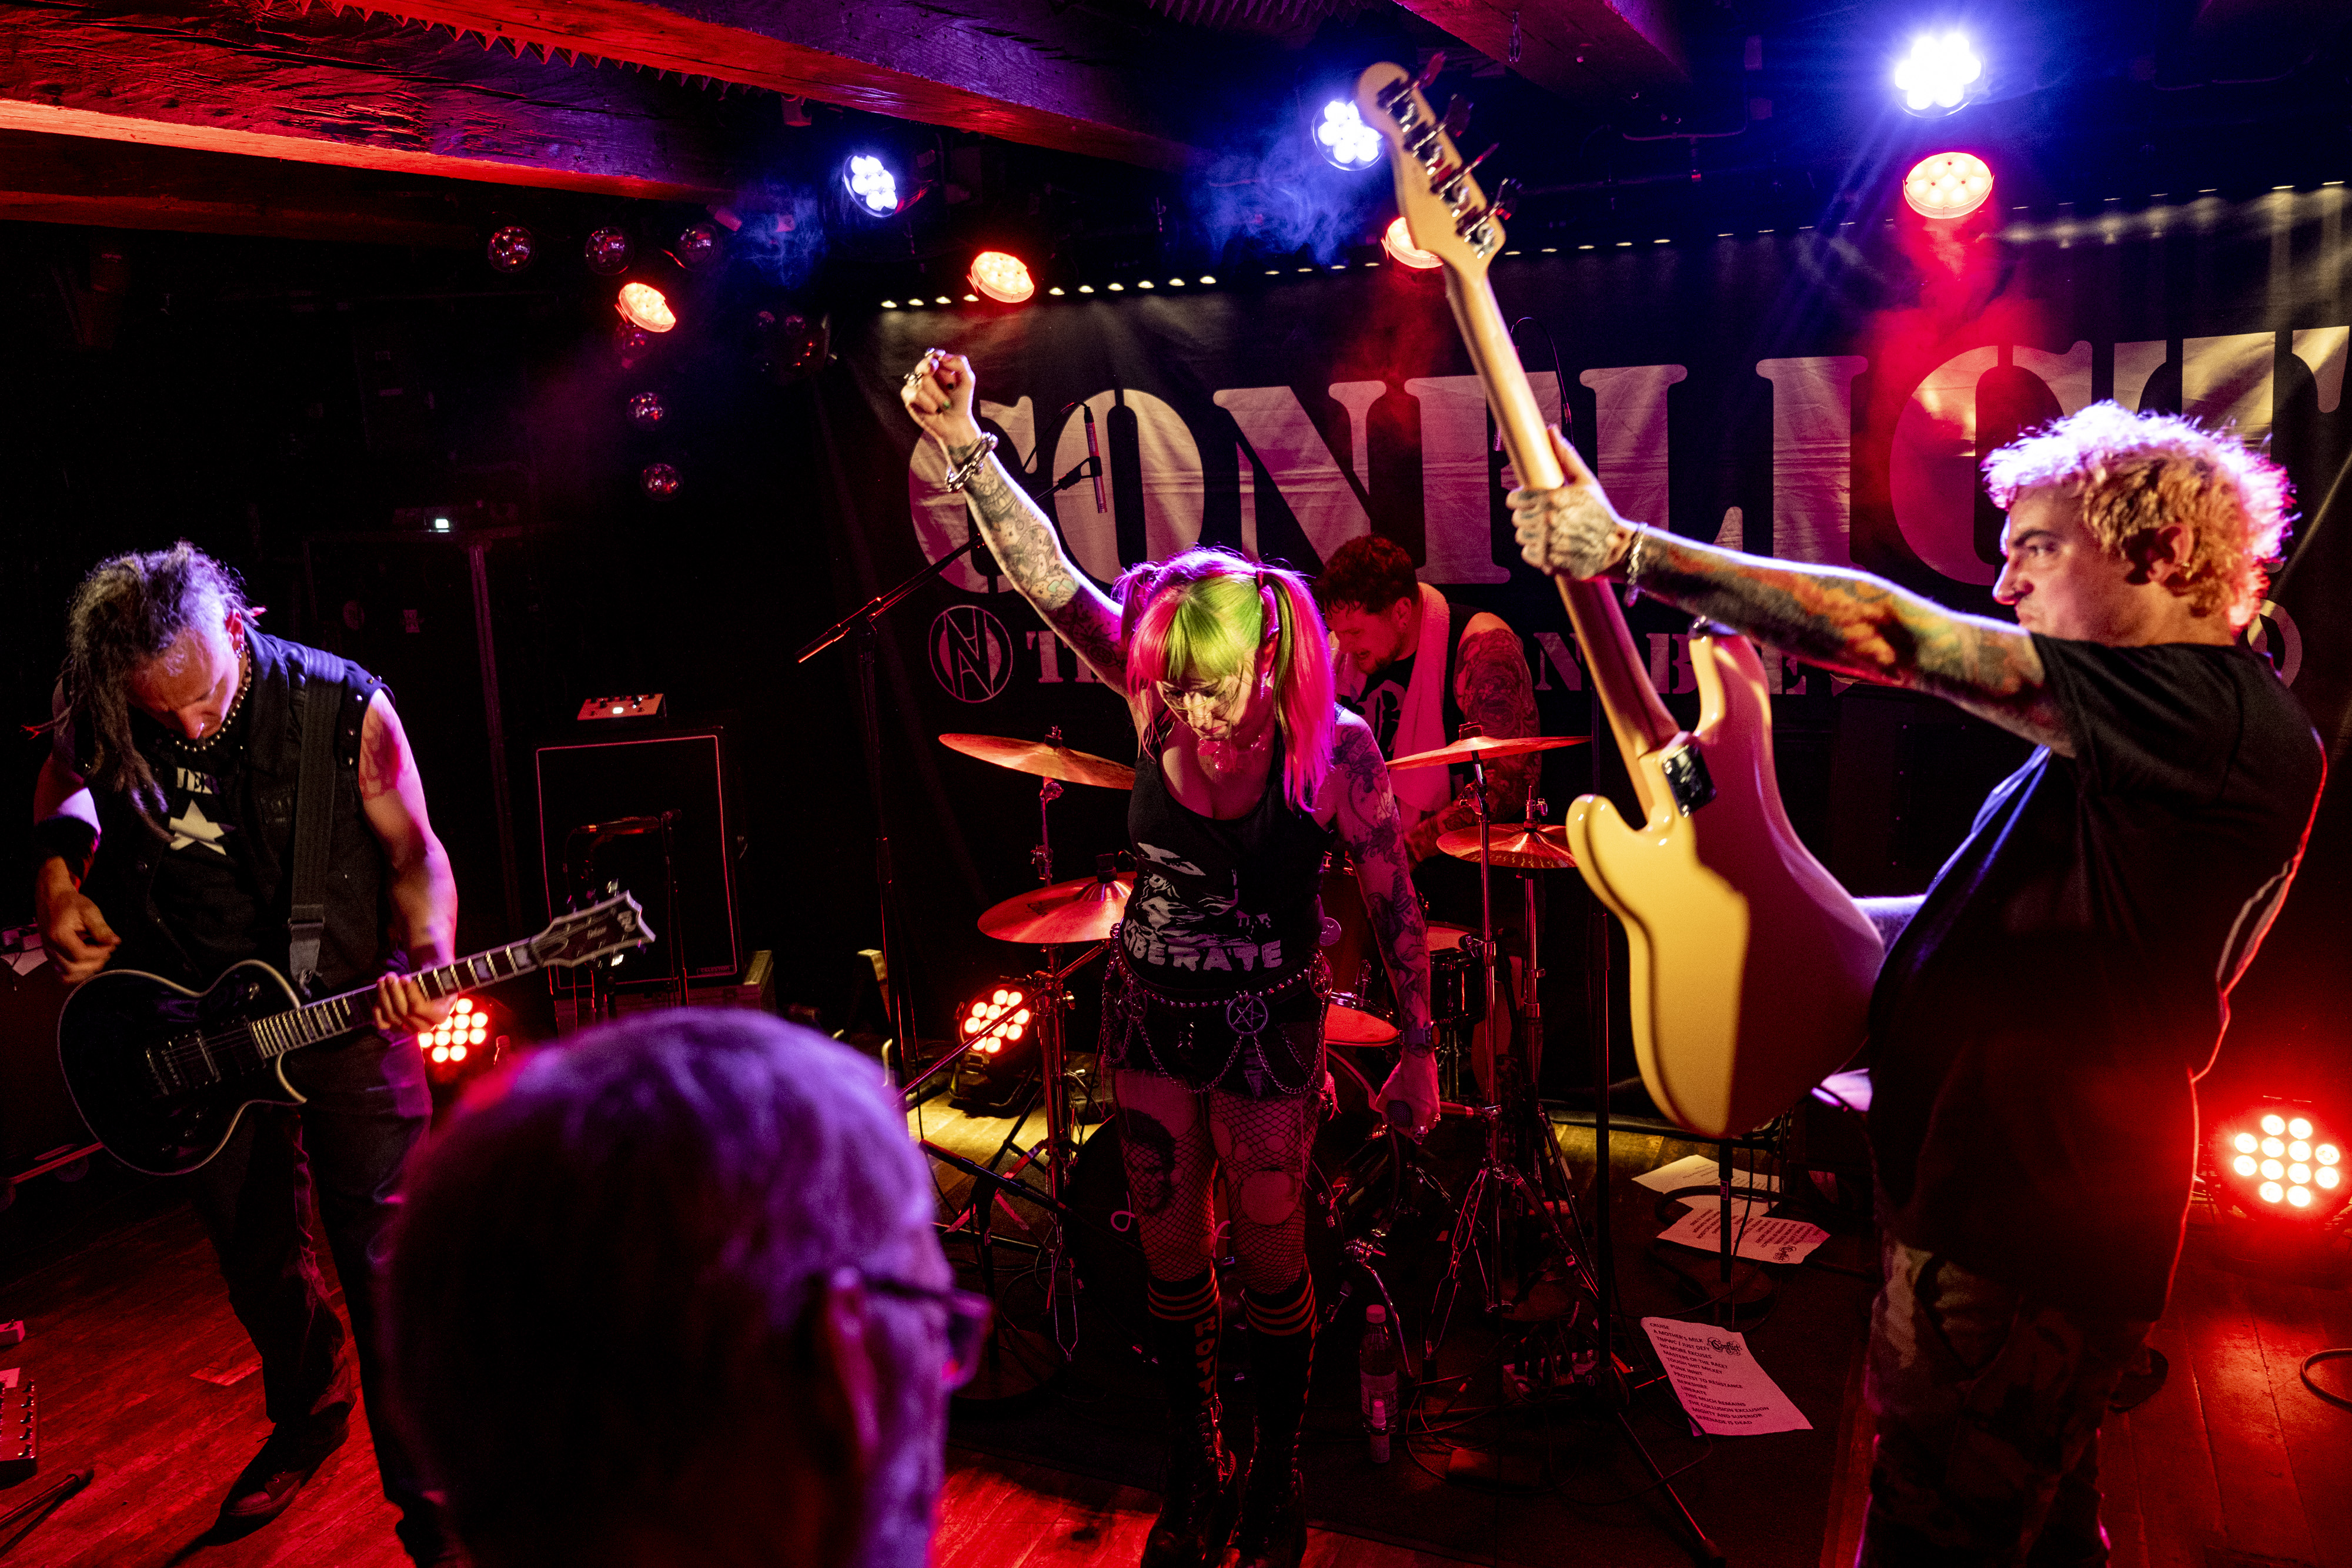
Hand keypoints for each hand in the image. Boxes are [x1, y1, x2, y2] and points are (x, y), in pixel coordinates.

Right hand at [34, 866, 117, 983]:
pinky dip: (76, 974)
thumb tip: (115, 942)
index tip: (111, 945)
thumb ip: (101, 928)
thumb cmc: (71, 903)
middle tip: (106, 951)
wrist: (52, 898)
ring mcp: (48, 954)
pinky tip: (88, 962)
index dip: (99, 954)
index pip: (80, 955)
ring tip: (98, 956)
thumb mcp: (89, 911)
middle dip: (95, 963)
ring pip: (66, 975)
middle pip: (73, 968)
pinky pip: (62, 974)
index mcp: (58, 936)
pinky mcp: (50, 957)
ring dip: (86, 970)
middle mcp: (50, 948)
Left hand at [373, 974, 451, 1037]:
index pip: (420, 1008)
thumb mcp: (438, 975)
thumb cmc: (433, 978)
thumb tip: (420, 976)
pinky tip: (379, 997)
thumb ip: (432, 978)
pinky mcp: (397, 1027)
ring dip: (384, 996)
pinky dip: (378, 1011)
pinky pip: (383, 1024)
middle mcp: (426, 1025)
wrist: (428, 984)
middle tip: (390, 976)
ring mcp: (411, 1028)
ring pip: (392, 1016)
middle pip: (404, 1012)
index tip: (404, 978)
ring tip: (382, 980)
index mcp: (440, 1013)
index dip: (410, 993)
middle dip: (394, 991)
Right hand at [899, 349, 982, 452]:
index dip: (934, 357)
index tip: (939, 364)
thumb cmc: (961, 402)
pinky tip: (933, 409)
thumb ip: (960, 364)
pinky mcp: (909, 397)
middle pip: (924, 366)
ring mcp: (916, 385)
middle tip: (947, 386)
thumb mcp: (967, 381)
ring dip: (937, 395)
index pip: (933, 355)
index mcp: (939, 367)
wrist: (955, 423)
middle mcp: (925, 374)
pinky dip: (927, 403)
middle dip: (936, 378)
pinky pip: (915, 394)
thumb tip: (942, 358)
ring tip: (945, 405)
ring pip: (922, 381)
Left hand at [1375, 1050, 1439, 1139]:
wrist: (1418, 1057)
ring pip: (1431, 1117)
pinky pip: (1432, 1106)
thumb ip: (1382, 1104)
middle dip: (1416, 1127)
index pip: (1418, 1132)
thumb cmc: (1405, 1074)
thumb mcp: (1387, 1090)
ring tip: (1409, 1110)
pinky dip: (1424, 1107)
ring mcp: (1437, 1101)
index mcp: (1423, 1111)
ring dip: (1421, 1117)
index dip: (1406, 1132)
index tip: (1398, 1125)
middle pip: (1427, 1127)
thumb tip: (1382, 1110)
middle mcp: (1433, 1108)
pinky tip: (1412, 1099)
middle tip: (1404, 1120)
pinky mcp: (1437, 1093)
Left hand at [1508, 426, 1634, 580]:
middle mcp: (1547, 521)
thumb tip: (1551, 430)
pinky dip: (1536, 550)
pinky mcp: (1548, 563)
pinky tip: (1550, 544)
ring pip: (1521, 536)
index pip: (1514, 499)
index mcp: (1553, 498)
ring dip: (1530, 533)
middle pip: (1517, 518)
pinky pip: (1528, 553)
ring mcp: (1547, 543)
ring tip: (1548, 530)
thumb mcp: (1586, 480)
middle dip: (1526, 515)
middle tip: (1542, 516)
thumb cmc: (1600, 511)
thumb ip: (1565, 456)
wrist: (1616, 546)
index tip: (1524, 500)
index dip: (1517, 499)